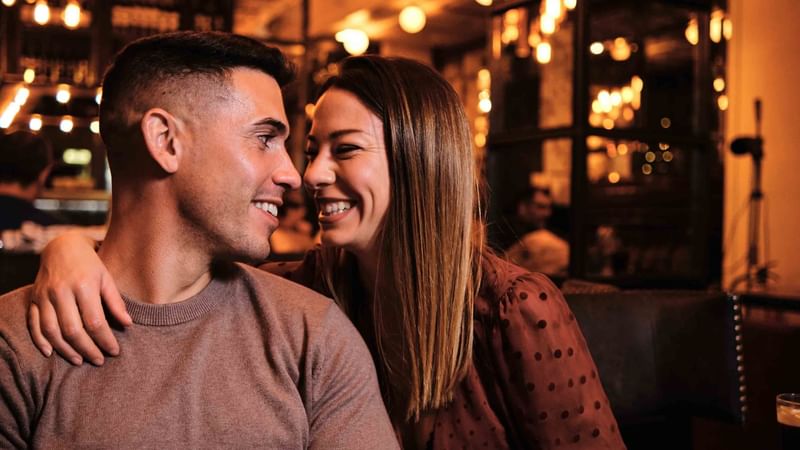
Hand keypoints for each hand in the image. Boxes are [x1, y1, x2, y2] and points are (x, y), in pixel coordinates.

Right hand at [27, 231, 131, 364]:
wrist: (62, 246)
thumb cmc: (90, 264)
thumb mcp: (107, 277)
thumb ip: (116, 302)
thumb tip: (128, 324)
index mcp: (83, 286)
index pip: (95, 321)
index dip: (105, 340)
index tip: (114, 351)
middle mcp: (61, 292)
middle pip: (72, 330)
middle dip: (87, 349)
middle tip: (98, 361)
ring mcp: (44, 296)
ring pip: (51, 330)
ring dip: (65, 349)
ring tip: (79, 360)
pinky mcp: (33, 299)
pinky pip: (33, 324)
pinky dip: (40, 340)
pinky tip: (51, 353)